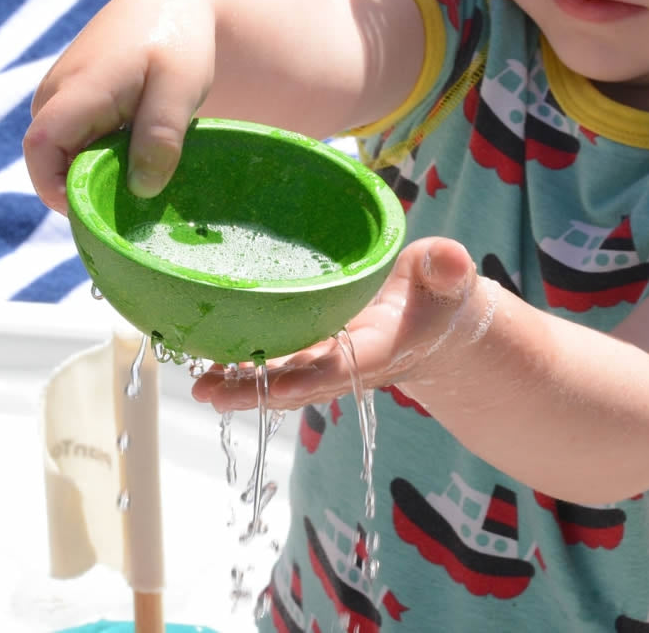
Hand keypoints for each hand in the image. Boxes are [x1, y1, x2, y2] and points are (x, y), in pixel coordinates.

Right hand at [23, 0, 218, 213]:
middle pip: (51, 161)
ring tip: (142, 185)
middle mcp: (55, 97)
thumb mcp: (180, 89)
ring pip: (65, 154)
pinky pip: (76, 143)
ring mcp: (61, 99)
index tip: (96, 216)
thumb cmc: (178, 44)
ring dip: (96, 175)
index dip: (57, 190)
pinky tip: (138, 164)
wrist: (172, 2)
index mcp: (76, 92)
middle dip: (84, 191)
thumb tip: (141, 189)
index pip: (41, 150)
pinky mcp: (74, 102)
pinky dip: (102, 160)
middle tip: (133, 212)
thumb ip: (160, 137)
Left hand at [191, 238, 497, 411]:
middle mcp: (349, 364)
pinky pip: (276, 362)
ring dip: (241, 385)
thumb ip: (448, 268)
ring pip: (280, 378)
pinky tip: (208, 357)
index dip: (311, 377)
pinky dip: (243, 365)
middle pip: (298, 383)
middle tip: (210, 391)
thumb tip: (450, 258)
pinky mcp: (314, 351)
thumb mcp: (449, 277)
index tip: (275, 382)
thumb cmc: (440, 295)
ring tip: (198, 383)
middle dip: (255, 391)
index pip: (344, 367)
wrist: (436, 322)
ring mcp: (328, 361)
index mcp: (381, 349)